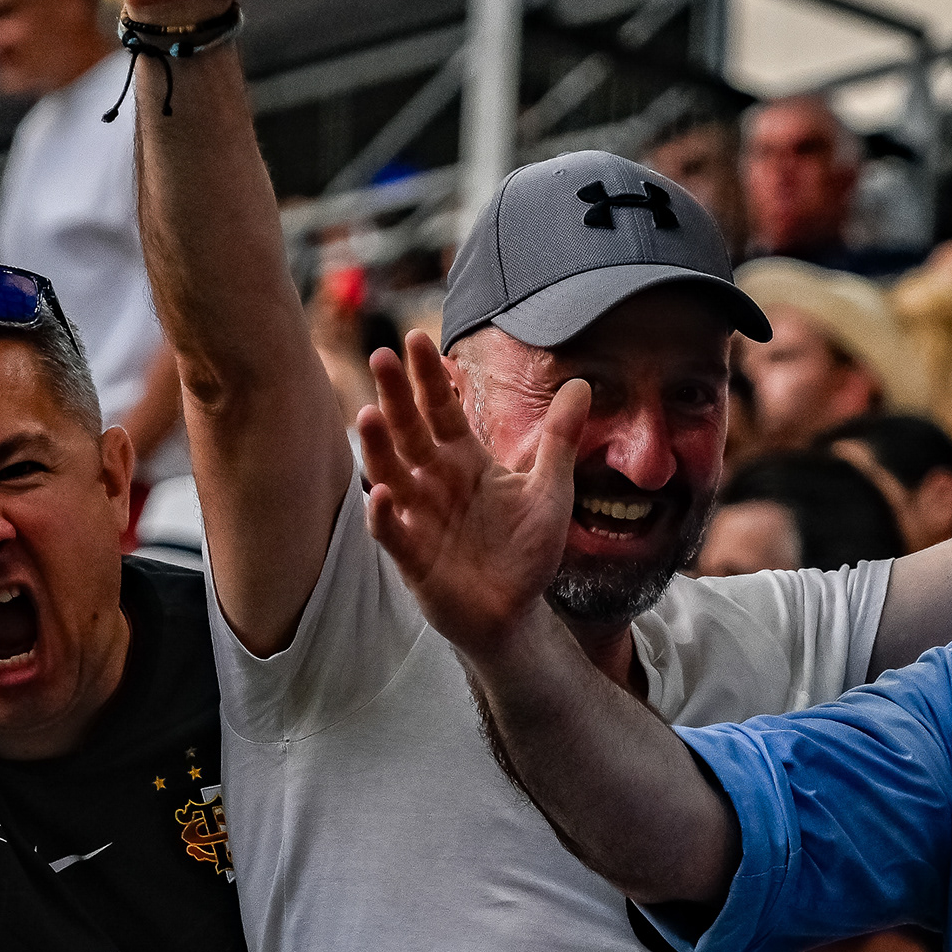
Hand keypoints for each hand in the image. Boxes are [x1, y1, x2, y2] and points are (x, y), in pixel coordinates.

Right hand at [355, 329, 582, 661]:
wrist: (516, 612)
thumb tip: (582, 383)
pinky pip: (393, 531)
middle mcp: (435, 481)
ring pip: (391, 473)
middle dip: (395, 395)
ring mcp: (419, 516)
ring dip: (378, 446)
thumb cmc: (527, 549)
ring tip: (369, 414)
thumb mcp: (550, 489)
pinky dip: (385, 513)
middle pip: (410, 431)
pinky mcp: (413, 556)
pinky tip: (384, 493)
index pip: (441, 409)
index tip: (417, 339)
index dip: (429, 377)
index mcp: (464, 459)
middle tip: (381, 355)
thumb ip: (559, 438)